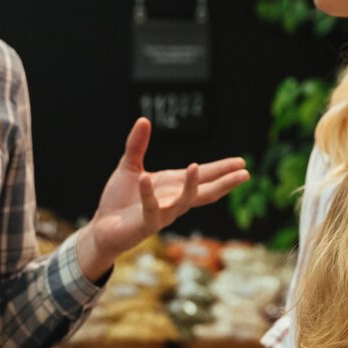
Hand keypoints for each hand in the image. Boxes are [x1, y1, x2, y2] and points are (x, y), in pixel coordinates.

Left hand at [74, 118, 248, 279]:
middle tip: (245, 174)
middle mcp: (173, 201)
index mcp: (173, 186)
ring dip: (191, 186)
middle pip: (205, 192)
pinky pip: (150, 208)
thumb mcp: (130, 167)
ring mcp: (161, 214)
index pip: (203, 177)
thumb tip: (144, 120)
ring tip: (196, 167)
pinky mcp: (145, 224)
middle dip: (224, 183)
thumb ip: (137, 145)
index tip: (241, 163)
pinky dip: (149, 195)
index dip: (222, 170)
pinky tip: (146, 179)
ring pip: (183, 202)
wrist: (102, 227)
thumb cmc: (120, 200)